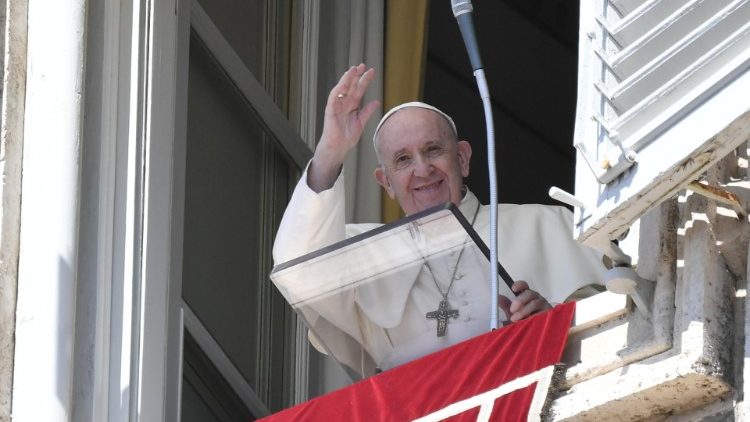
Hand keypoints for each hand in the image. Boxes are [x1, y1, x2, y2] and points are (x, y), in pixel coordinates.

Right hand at [308, 64, 379, 191]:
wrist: (339, 147)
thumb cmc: (348, 136)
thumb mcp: (361, 122)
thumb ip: (368, 111)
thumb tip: (377, 101)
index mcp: (352, 105)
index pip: (359, 89)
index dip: (364, 80)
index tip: (371, 71)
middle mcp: (344, 102)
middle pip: (351, 86)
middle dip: (356, 75)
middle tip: (363, 65)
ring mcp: (337, 105)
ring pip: (342, 88)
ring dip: (347, 79)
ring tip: (353, 70)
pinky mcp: (330, 110)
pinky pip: (333, 98)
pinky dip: (338, 90)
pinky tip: (343, 84)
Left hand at [499, 280, 551, 322]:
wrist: (537, 332)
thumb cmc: (525, 320)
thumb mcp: (513, 313)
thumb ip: (506, 305)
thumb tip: (498, 297)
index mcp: (528, 296)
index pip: (525, 286)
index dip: (520, 285)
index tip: (513, 288)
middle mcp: (537, 298)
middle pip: (529, 293)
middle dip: (519, 300)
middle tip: (512, 310)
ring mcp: (544, 305)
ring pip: (535, 303)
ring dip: (524, 310)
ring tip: (515, 319)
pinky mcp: (549, 314)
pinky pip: (542, 313)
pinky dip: (534, 317)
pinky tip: (528, 322)